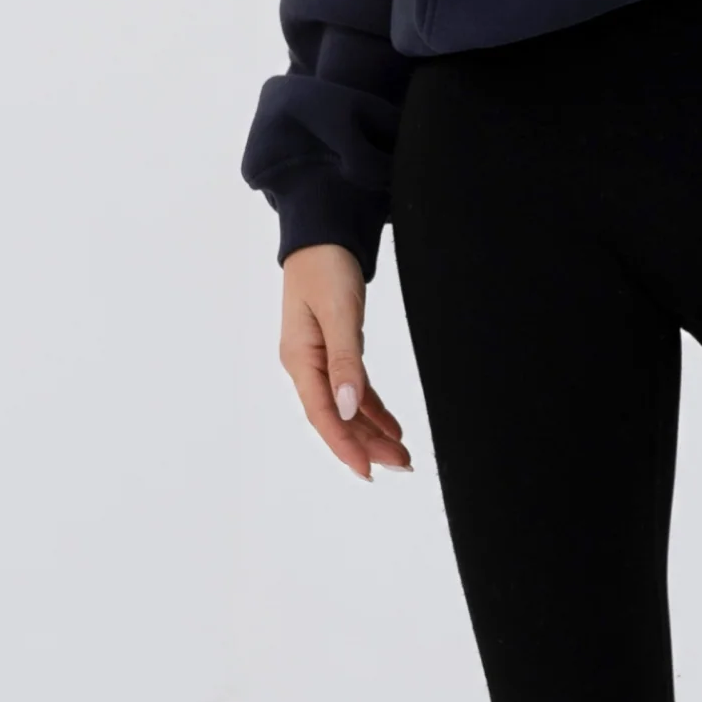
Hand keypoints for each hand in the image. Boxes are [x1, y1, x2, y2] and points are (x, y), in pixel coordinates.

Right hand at [280, 244, 412, 480]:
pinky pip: (352, 388)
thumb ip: (345, 360)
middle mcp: (306, 364)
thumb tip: (346, 409)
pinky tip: (391, 424)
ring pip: (346, 406)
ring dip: (371, 430)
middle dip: (366, 444)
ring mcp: (319, 357)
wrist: (323, 229)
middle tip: (402, 464)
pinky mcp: (334, 348)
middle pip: (336, 416)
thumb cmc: (326, 265)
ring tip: (401, 454)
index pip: (323, 413)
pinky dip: (371, 407)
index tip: (369, 471)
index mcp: (299, 358)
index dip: (345, 444)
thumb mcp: (338, 310)